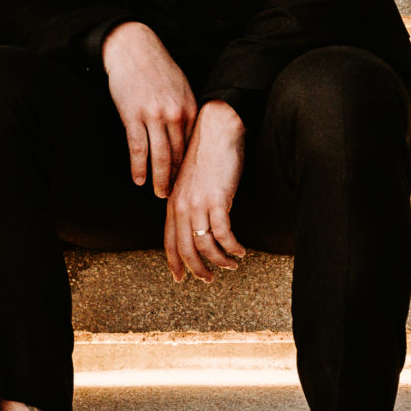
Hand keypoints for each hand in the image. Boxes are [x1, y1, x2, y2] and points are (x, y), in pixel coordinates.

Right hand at [101, 22, 195, 193]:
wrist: (134, 48)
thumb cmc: (156, 67)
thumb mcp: (180, 86)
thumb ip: (185, 110)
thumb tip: (188, 133)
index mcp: (188, 108)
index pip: (192, 146)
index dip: (190, 167)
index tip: (189, 182)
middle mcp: (174, 114)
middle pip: (178, 155)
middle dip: (176, 178)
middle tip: (175, 196)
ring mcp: (153, 116)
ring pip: (159, 156)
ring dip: (159, 179)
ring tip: (158, 194)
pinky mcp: (133, 116)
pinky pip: (137, 148)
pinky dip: (138, 167)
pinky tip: (138, 179)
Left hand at [166, 102, 246, 281]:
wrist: (217, 130)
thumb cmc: (208, 153)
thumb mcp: (192, 182)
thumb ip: (190, 203)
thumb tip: (198, 224)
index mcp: (173, 202)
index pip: (169, 240)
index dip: (174, 262)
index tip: (180, 278)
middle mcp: (182, 206)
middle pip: (185, 249)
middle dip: (197, 269)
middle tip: (209, 280)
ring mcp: (198, 204)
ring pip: (205, 246)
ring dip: (220, 261)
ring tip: (232, 265)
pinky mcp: (217, 201)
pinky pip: (224, 235)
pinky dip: (233, 247)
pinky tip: (241, 250)